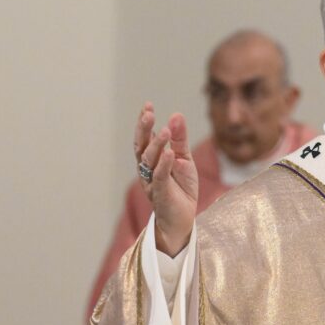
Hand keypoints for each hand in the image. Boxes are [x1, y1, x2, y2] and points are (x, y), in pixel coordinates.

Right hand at [134, 102, 197, 255]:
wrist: (182, 218)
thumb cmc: (181, 188)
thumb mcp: (184, 160)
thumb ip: (180, 140)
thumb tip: (176, 115)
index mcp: (151, 160)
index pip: (145, 138)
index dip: (144, 122)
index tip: (147, 105)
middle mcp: (147, 169)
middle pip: (141, 146)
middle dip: (144, 129)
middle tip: (148, 113)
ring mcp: (152, 181)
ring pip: (149, 160)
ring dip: (156, 145)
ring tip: (166, 131)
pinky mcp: (161, 193)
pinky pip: (160, 177)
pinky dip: (164, 164)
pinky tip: (169, 152)